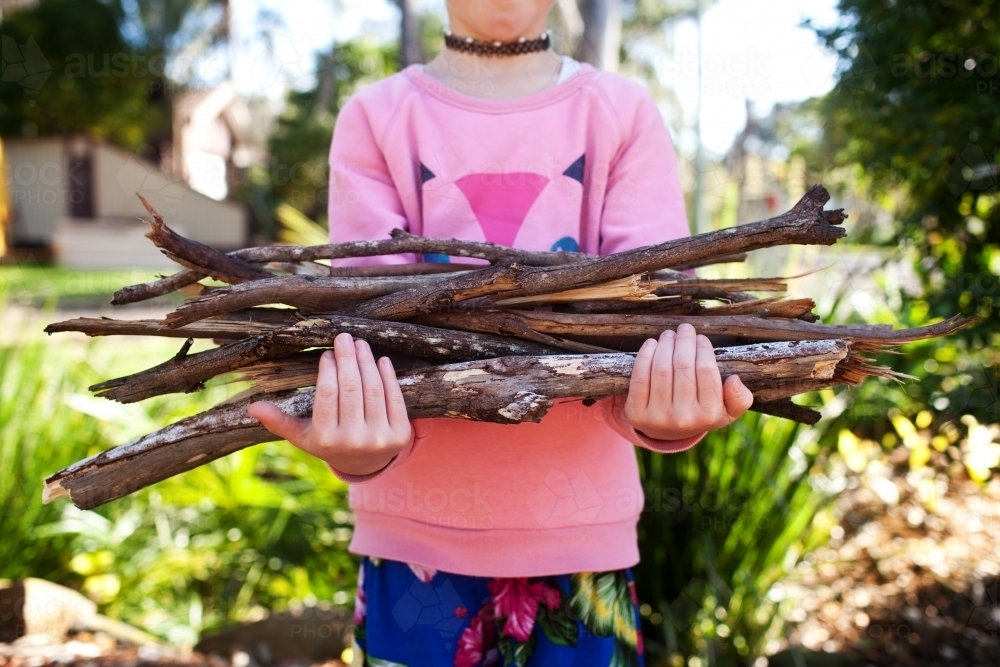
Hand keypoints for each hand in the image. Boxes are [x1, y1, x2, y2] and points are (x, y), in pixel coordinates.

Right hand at [247, 332, 411, 475]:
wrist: (366, 465)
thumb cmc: (328, 442)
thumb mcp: (303, 436)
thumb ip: (279, 422)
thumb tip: (252, 407)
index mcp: (325, 440)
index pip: (327, 395)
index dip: (328, 370)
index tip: (327, 353)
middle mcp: (353, 441)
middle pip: (351, 389)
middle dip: (347, 359)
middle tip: (344, 337)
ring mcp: (379, 439)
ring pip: (373, 390)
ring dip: (367, 362)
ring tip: (360, 345)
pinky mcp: (401, 435)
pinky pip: (395, 398)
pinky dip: (388, 377)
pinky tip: (381, 360)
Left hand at [622, 323, 753, 440]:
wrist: (667, 433)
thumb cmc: (700, 413)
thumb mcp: (727, 411)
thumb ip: (739, 398)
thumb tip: (733, 380)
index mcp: (709, 415)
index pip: (706, 370)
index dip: (702, 348)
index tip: (700, 338)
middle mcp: (684, 418)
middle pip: (682, 366)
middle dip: (684, 341)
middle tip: (684, 329)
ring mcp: (658, 417)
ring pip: (661, 369)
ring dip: (665, 344)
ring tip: (669, 335)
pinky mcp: (636, 413)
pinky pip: (640, 377)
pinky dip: (644, 355)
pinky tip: (652, 344)